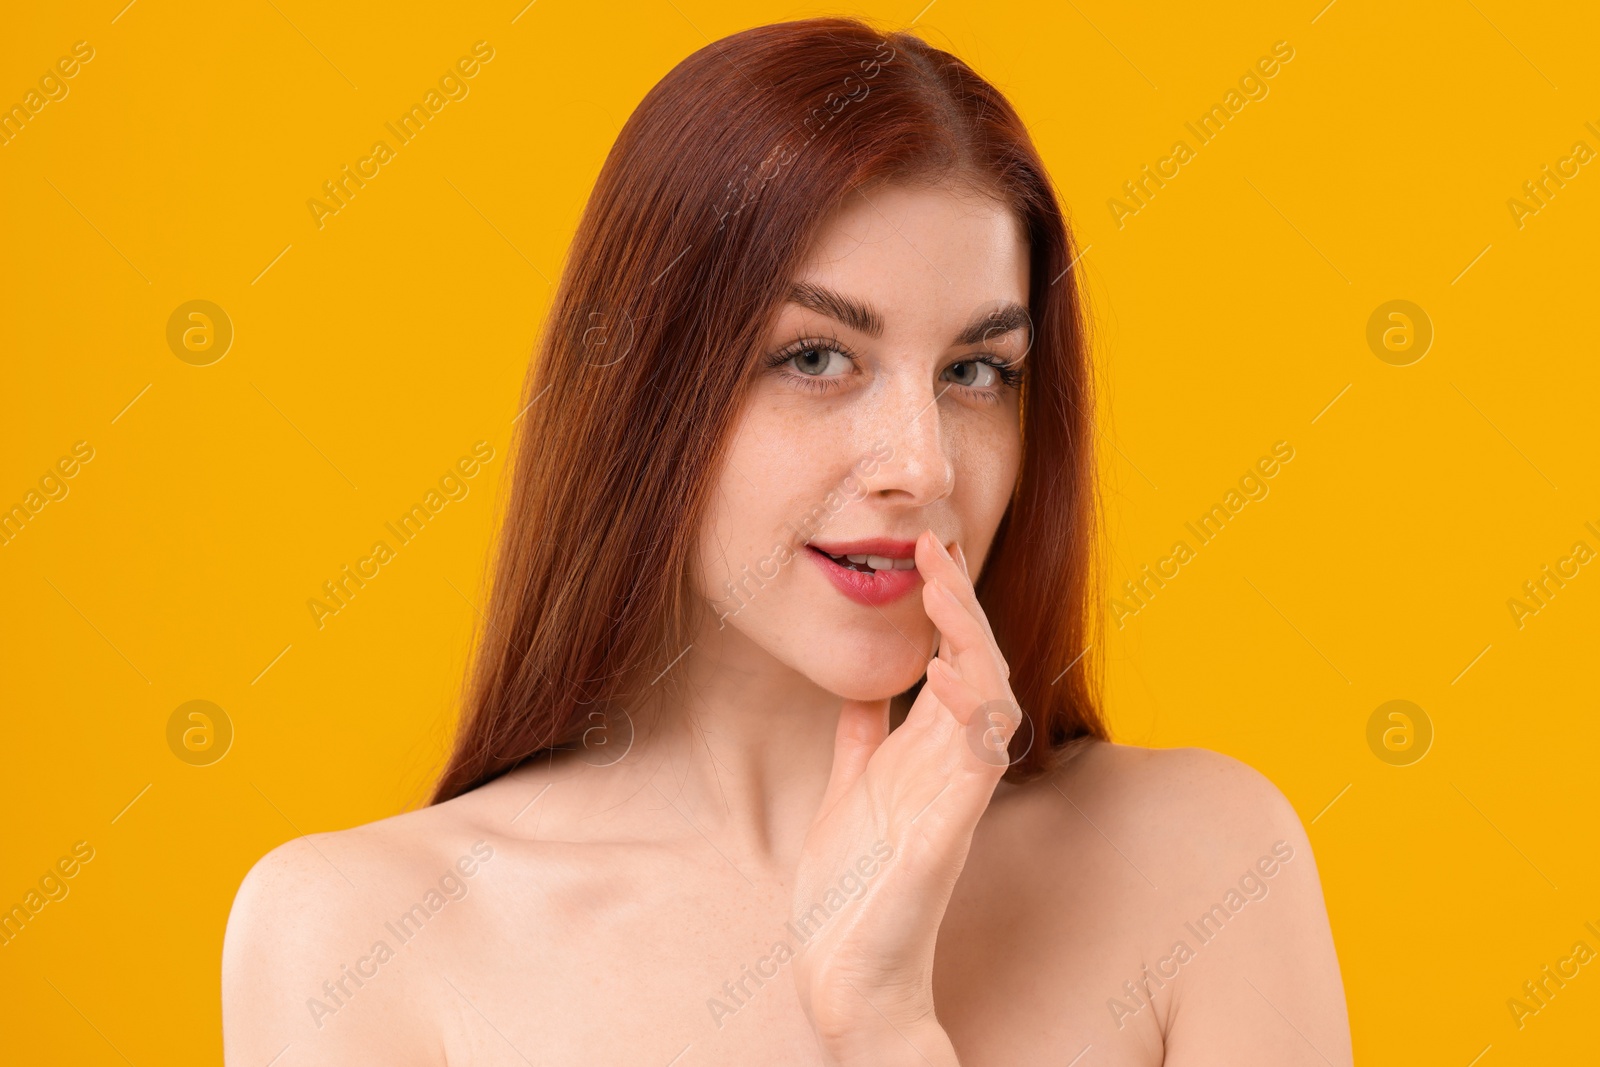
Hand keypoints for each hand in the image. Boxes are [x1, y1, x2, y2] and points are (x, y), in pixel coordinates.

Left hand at [789, 529, 1020, 1065]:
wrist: (847, 972)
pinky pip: (976, 757)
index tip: (925, 550)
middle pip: (974, 664)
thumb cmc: (851, 889)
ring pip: (989, 698)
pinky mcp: (949, 830)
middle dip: (959, 602)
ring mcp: (953, 796)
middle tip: (936, 545)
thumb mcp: (847, 791)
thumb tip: (860, 689)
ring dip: (969, 639)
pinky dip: (967, 710)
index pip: (950, 659)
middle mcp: (948, 766)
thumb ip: (860, 741)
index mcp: (924, 753)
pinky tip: (941, 669)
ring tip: (941, 588)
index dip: (945, 604)